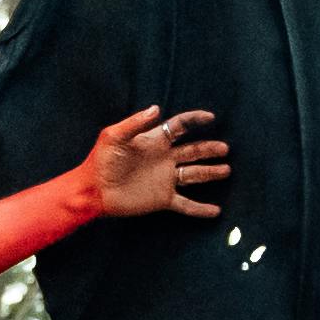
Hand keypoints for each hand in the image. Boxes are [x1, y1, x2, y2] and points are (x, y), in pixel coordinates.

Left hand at [77, 104, 227, 230]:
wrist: (94, 190)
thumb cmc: (100, 160)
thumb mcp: (114, 136)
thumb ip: (135, 123)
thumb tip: (157, 108)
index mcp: (154, 141)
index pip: (179, 127)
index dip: (195, 120)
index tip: (210, 117)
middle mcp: (164, 159)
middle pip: (193, 150)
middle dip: (209, 149)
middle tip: (225, 148)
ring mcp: (165, 180)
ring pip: (194, 174)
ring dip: (211, 173)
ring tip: (226, 170)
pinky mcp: (162, 199)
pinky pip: (186, 204)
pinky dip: (201, 209)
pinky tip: (216, 211)